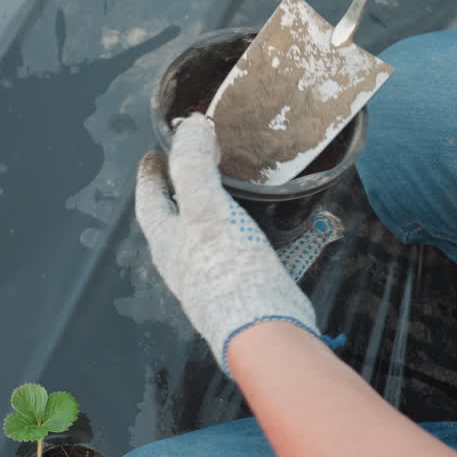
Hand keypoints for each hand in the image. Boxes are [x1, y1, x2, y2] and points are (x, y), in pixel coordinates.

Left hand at [134, 114, 318, 373]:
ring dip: (223, 214)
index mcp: (168, 241)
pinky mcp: (248, 289)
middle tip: (192, 165)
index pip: (149, 199)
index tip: (153, 152)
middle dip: (182, 193)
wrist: (262, 329)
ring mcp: (215, 278)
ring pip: (212, 238)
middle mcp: (185, 262)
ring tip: (239, 192)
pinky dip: (278, 238)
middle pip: (175, 221)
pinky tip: (307, 228)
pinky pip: (259, 255)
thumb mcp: (206, 208)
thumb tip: (190, 127)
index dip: (150, 174)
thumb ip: (194, 166)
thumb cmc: (225, 269)